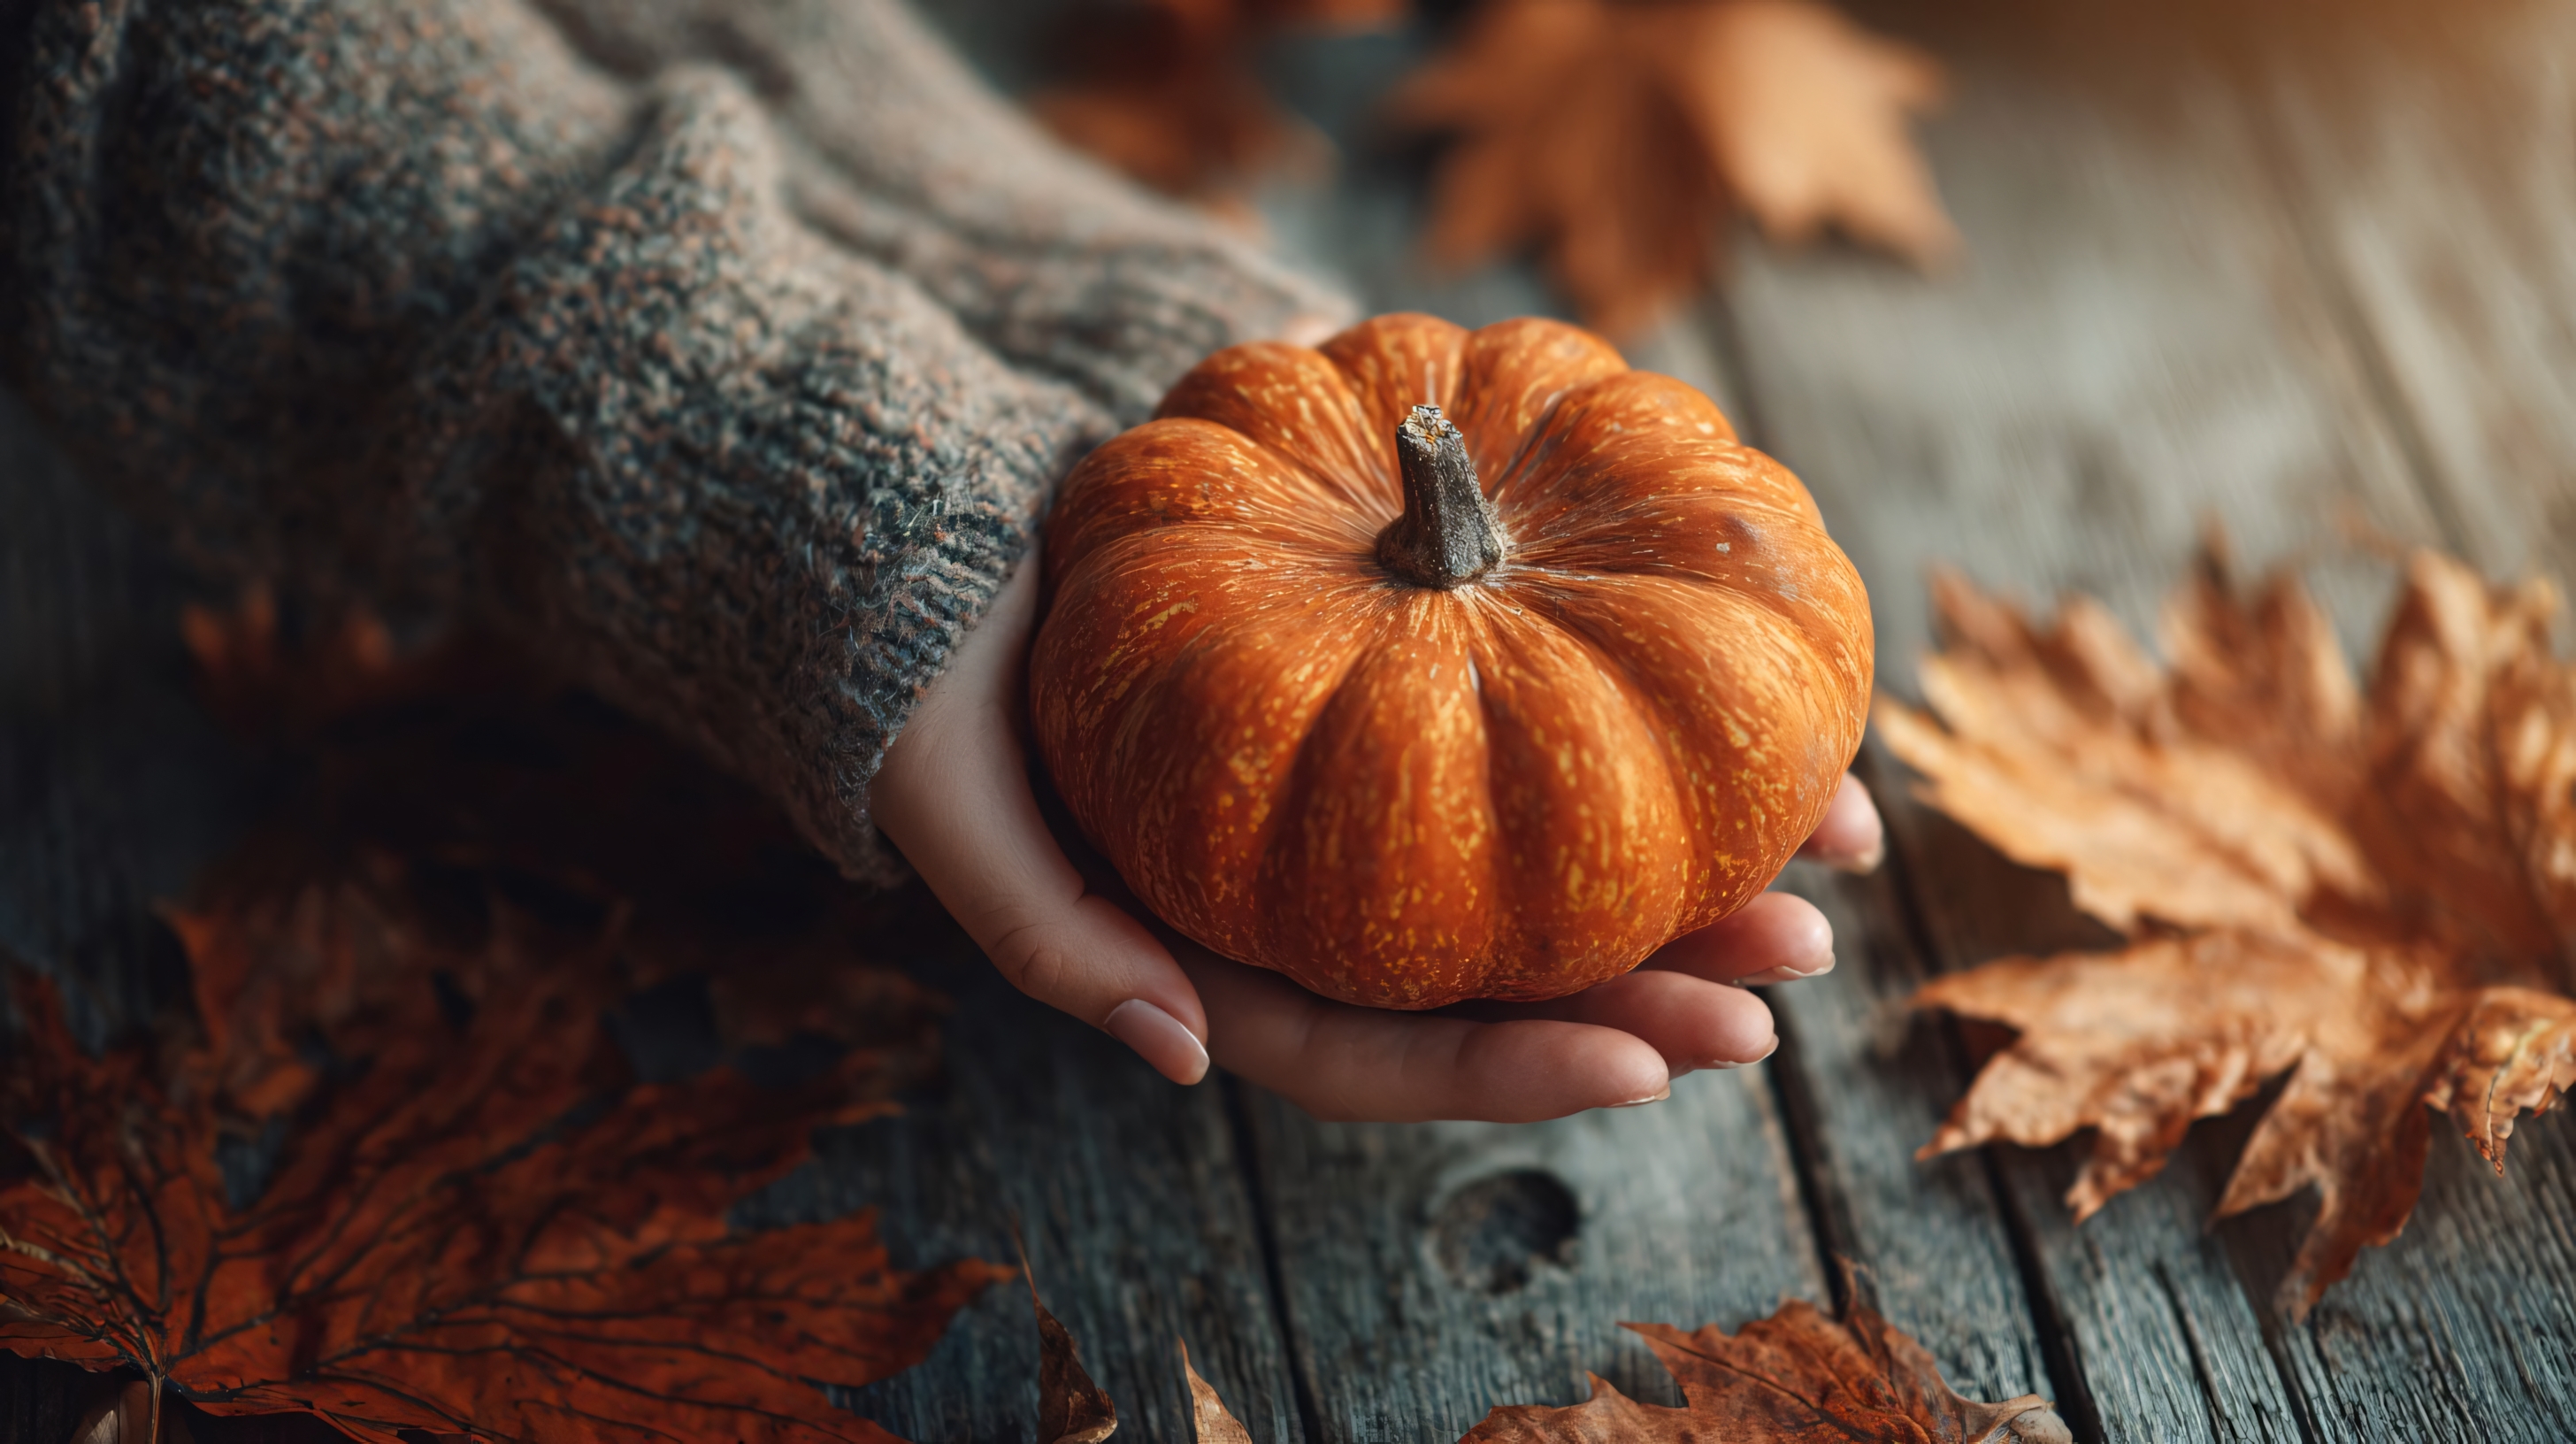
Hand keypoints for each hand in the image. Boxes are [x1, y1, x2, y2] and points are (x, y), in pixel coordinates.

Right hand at [871, 562, 1884, 1123]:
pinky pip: (1540, 718)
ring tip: (1831, 844)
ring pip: (1545, 859)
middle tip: (1793, 960)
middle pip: (1502, 975)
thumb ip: (1045, 931)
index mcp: (1227, 957)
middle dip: (1654, 981)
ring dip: (1689, 860)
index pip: (1382, 1053)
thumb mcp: (952, 796)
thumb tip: (1180, 1055)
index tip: (1649, 1061)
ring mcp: (1368, 792)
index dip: (1513, 1069)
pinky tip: (1755, 706)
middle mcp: (1318, 899)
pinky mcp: (1407, 678)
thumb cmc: (942, 673)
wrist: (959, 517)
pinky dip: (1642, 716)